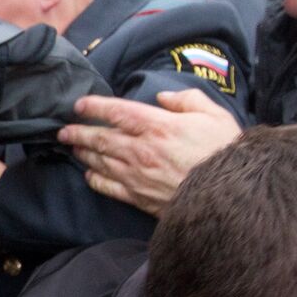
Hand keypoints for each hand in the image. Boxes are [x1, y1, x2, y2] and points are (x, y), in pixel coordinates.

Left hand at [58, 89, 240, 216]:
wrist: (232, 196)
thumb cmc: (225, 153)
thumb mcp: (213, 114)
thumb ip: (186, 100)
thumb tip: (162, 98)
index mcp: (158, 126)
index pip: (116, 112)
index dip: (94, 107)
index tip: (79, 105)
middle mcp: (141, 150)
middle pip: (100, 138)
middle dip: (78, 133)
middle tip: (63, 130)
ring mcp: (137, 176)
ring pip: (100, 162)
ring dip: (83, 154)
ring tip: (73, 148)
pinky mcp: (139, 198)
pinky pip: (109, 187)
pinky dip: (96, 180)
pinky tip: (89, 175)